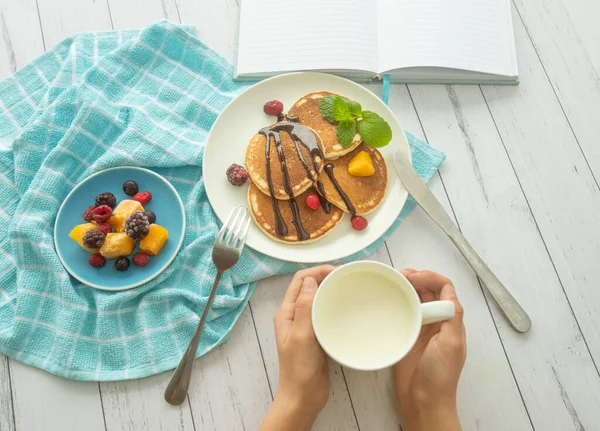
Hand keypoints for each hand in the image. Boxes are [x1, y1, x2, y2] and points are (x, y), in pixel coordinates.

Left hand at [260, 265, 334, 430]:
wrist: (303, 397)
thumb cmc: (298, 370)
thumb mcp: (301, 336)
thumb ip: (305, 308)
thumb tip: (311, 280)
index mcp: (287, 312)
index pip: (301, 280)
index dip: (318, 271)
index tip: (338, 270)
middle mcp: (295, 316)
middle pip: (310, 286)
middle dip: (327, 277)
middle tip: (349, 276)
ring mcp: (306, 325)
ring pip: (319, 299)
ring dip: (332, 291)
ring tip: (351, 288)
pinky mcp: (317, 335)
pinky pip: (326, 314)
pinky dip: (336, 306)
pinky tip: (349, 309)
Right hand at [395, 270, 465, 430]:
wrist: (423, 402)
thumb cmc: (440, 377)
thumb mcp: (452, 344)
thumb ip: (452, 317)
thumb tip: (447, 293)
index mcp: (450, 320)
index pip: (444, 287)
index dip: (430, 277)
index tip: (412, 277)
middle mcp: (436, 320)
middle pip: (428, 289)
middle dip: (416, 278)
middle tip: (398, 276)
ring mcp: (420, 328)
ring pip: (414, 299)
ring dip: (405, 288)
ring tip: (391, 283)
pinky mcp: (405, 335)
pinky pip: (401, 313)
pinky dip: (395, 303)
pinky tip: (385, 301)